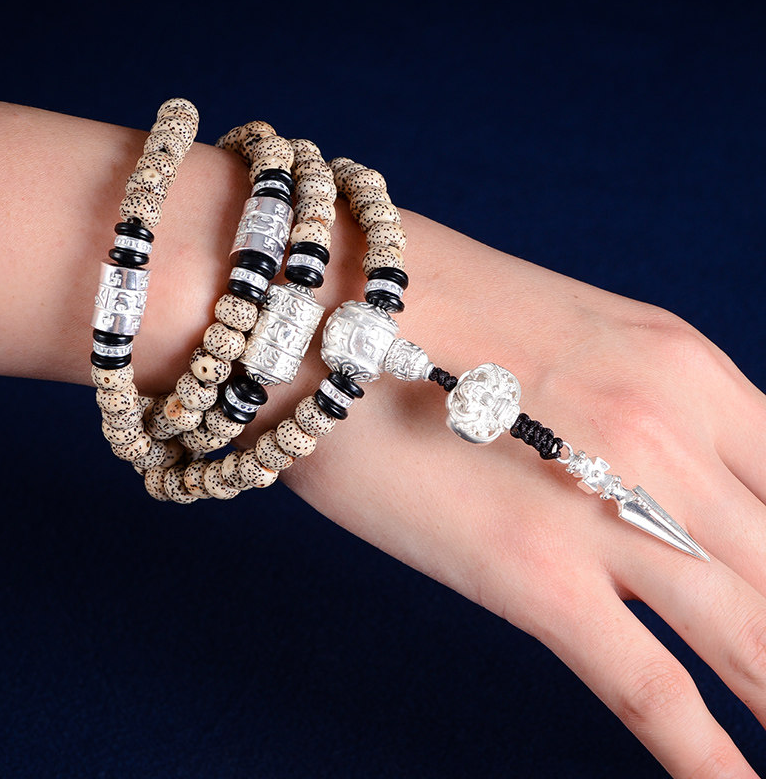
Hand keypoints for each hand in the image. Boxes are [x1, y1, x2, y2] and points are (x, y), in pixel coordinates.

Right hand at [268, 209, 765, 777]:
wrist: (317, 306)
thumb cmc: (426, 313)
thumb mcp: (566, 337)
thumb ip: (632, 406)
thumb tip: (664, 472)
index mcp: (685, 366)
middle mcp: (672, 435)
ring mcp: (609, 509)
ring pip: (753, 639)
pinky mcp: (536, 575)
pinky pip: (649, 690)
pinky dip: (708, 760)